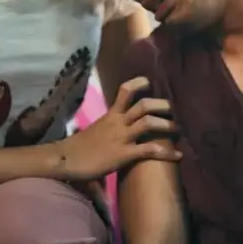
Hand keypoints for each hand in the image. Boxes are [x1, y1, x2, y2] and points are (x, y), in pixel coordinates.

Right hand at [54, 76, 180, 181]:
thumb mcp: (93, 132)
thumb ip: (105, 129)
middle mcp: (118, 122)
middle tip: (173, 110)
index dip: (140, 84)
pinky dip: (166, 152)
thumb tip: (111, 132)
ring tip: (177, 129)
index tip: (150, 83)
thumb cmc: (76, 148)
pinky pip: (149, 150)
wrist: (64, 160)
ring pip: (149, 123)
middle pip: (144, 105)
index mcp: (110, 115)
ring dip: (167, 125)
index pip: (125, 91)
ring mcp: (121, 137)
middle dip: (162, 105)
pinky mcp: (123, 154)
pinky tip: (178, 156)